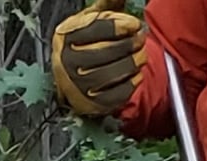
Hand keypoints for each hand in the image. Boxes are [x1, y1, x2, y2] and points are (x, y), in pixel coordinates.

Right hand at [51, 0, 146, 117]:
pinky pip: (116, 95)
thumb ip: (106, 5)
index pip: (97, 28)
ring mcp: (77, 86)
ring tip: (141, 56)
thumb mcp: (89, 20)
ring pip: (112, 74)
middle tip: (141, 39)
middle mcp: (67, 63)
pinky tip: (136, 74)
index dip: (122, 24)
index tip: (134, 24)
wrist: (70, 79)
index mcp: (66, 37)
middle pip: (107, 51)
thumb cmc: (84, 44)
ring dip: (133, 63)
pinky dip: (131, 84)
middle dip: (130, 44)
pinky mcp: (89, 105)